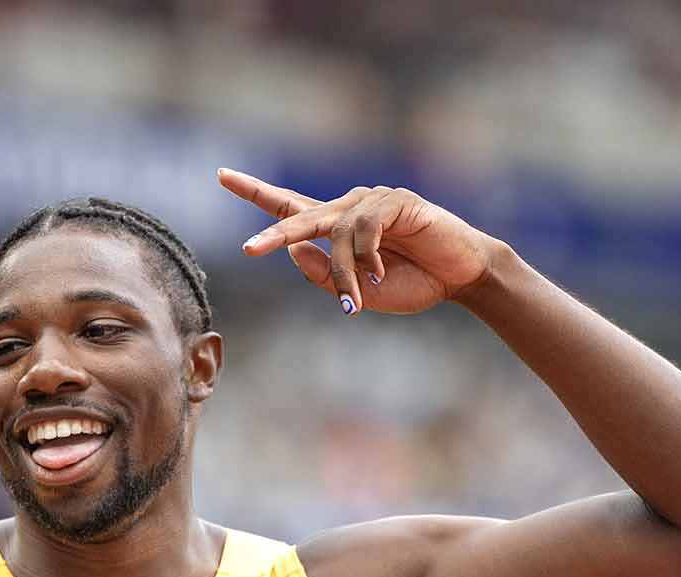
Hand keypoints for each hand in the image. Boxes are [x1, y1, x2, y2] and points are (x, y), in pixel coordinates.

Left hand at [218, 169, 496, 315]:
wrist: (459, 278)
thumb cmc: (412, 283)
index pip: (288, 206)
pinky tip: (381, 272)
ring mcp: (371, 202)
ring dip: (344, 272)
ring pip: (336, 235)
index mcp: (335, 229)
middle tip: (249, 250)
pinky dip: (367, 257)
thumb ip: (324, 276)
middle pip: (298, 216)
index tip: (222, 175)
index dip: (254, 191)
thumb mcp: (359, 292)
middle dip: (274, 234)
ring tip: (359, 298)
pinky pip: (364, 229)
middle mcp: (348, 209)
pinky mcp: (395, 202)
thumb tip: (293, 251)